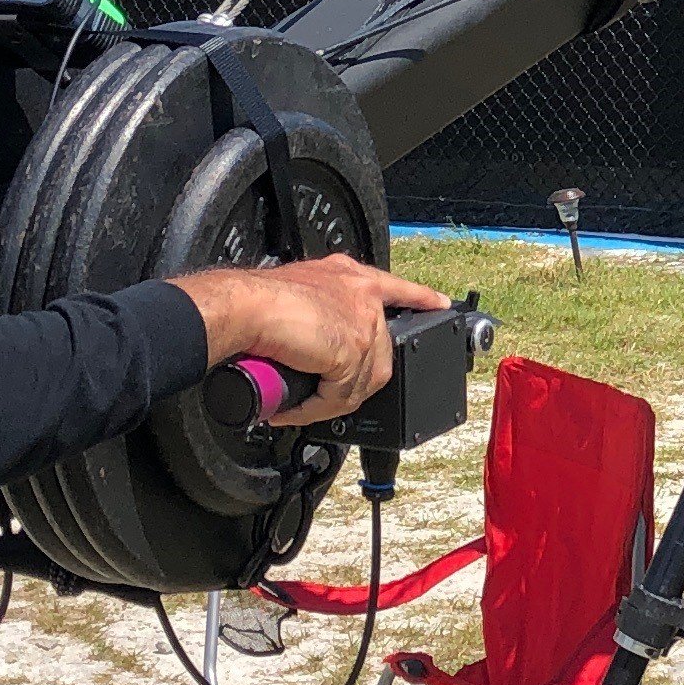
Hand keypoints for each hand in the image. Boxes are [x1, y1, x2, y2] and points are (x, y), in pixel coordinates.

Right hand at [182, 254, 446, 426]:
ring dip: (330, 399)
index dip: (420, 298)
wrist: (244, 307)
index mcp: (349, 276)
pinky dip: (316, 408)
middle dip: (353, 380)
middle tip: (322, 391)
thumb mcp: (299, 295)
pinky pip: (342, 396)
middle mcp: (361, 294)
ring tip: (301, 402)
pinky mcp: (354, 350)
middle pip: (379, 353)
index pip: (398, 288)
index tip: (439, 303)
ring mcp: (362, 322)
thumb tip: (314, 346)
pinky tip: (296, 407)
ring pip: (362, 380)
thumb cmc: (255, 300)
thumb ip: (318, 314)